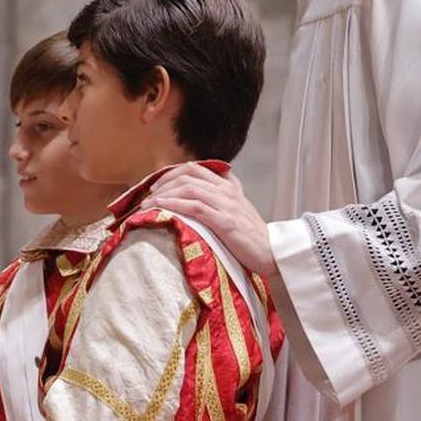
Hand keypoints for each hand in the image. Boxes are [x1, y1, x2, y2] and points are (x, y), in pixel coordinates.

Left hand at [142, 163, 278, 276]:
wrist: (272, 251)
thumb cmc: (252, 235)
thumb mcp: (238, 209)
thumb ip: (224, 196)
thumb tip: (204, 192)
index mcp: (228, 185)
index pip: (194, 168)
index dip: (171, 173)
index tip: (156, 185)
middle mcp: (226, 190)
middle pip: (187, 175)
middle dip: (163, 183)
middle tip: (147, 195)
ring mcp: (226, 204)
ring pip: (188, 188)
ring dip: (164, 194)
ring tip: (147, 204)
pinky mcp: (224, 221)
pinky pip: (194, 207)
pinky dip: (174, 205)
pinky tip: (160, 207)